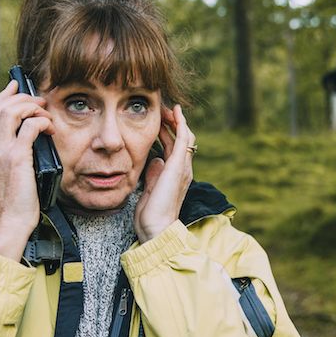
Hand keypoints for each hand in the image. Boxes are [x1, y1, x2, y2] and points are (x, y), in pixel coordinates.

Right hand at [0, 80, 54, 260]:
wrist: (9, 224)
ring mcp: (2, 152)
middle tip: (39, 100)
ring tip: (45, 113)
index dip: (5, 96)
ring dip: (32, 106)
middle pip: (0, 107)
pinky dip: (41, 121)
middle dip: (22, 96)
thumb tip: (32, 144)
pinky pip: (29, 127)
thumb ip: (14, 158)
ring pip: (11, 111)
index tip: (17, 87)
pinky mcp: (17, 158)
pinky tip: (50, 128)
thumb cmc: (14, 205)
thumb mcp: (9, 176)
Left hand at [135, 104, 195, 242]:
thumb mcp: (150, 190)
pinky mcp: (178, 166)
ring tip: (168, 108)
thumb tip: (155, 160)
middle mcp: (182, 170)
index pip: (174, 148)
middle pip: (182, 140)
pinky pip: (184, 139)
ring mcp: (182, 168)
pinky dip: (181, 124)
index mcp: (175, 176)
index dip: (168, 133)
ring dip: (176, 120)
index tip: (159, 122)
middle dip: (172, 123)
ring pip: (185, 136)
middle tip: (163, 111)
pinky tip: (176, 113)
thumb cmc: (151, 215)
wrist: (156, 228)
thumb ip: (153, 175)